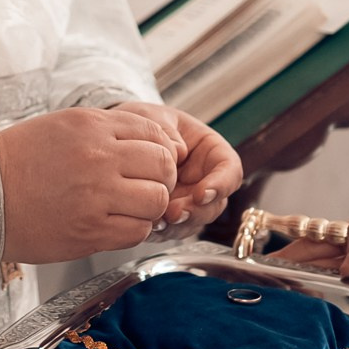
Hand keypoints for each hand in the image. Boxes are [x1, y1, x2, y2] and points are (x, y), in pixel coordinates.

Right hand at [0, 108, 178, 261]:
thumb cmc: (20, 160)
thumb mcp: (64, 126)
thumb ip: (108, 130)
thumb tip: (154, 143)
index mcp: (93, 126)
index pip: (156, 135)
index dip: (162, 152)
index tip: (150, 165)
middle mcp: (99, 156)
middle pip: (164, 167)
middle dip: (162, 180)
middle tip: (145, 188)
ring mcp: (96, 195)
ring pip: (156, 201)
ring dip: (149, 207)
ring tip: (129, 208)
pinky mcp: (90, 230)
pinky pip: (137, 231)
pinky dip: (133, 229)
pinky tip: (114, 224)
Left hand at [108, 102, 239, 228]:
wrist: (118, 139)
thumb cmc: (144, 123)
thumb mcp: (154, 117)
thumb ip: (166, 132)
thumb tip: (178, 153)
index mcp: (211, 152)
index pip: (230, 170)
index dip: (221, 185)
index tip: (202, 193)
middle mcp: (204, 179)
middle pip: (215, 203)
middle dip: (197, 211)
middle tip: (175, 212)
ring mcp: (188, 200)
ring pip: (195, 221)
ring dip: (179, 225)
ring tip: (157, 220)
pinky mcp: (169, 216)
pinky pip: (172, 230)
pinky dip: (162, 230)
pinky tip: (148, 225)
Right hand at [273, 187, 348, 314]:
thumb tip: (347, 265)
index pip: (322, 241)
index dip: (296, 249)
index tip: (268, 260)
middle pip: (327, 270)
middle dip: (300, 275)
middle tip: (273, 286)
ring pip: (345, 294)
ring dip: (322, 298)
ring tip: (294, 304)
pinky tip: (331, 321)